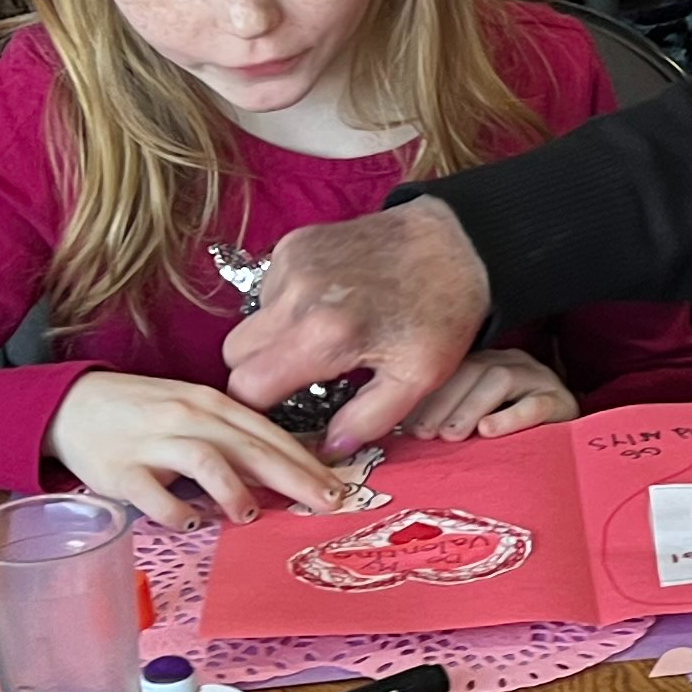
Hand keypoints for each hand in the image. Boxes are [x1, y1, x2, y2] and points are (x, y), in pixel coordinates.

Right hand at [45, 372, 350, 528]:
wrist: (72, 404)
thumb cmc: (143, 411)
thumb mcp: (195, 411)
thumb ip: (236, 438)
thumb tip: (284, 471)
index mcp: (211, 403)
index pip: (268, 431)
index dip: (305, 460)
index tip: (337, 486)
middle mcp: (187, 416)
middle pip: (249, 445)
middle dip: (292, 476)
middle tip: (324, 503)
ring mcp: (153, 441)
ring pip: (205, 459)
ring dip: (234, 489)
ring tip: (251, 515)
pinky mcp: (119, 469)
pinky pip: (153, 492)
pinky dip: (176, 511)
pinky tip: (193, 522)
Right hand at [223, 198, 489, 454]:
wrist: (456, 244)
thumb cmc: (442, 315)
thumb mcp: (418, 378)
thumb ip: (368, 420)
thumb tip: (328, 448)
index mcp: (325, 335)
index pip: (247, 386)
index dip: (258, 407)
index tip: (279, 412)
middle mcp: (297, 296)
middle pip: (235, 353)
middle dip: (259, 373)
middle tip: (299, 380)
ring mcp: (292, 263)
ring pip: (251, 320)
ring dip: (275, 338)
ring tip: (324, 339)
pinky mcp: (295, 243)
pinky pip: (268, 289)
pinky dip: (288, 305)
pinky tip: (329, 306)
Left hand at [403, 348, 578, 440]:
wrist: (566, 445)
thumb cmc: (512, 438)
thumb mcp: (475, 424)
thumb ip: (447, 420)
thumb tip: (404, 432)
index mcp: (486, 363)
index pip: (452, 369)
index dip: (426, 395)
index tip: (405, 424)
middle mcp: (512, 362)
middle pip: (473, 370)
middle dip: (443, 402)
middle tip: (424, 434)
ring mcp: (538, 379)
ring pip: (500, 379)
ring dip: (469, 408)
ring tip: (451, 436)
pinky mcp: (561, 401)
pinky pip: (535, 404)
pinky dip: (510, 417)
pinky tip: (489, 431)